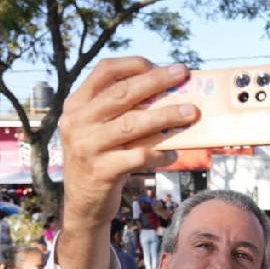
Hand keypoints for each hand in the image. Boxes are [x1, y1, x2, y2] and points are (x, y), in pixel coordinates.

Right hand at [59, 57, 196, 233]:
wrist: (83, 203)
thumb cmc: (102, 159)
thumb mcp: (100, 130)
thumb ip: (121, 111)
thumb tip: (168, 93)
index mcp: (77, 104)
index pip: (104, 71)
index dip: (134, 65)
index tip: (163, 66)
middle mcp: (78, 122)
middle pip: (122, 94)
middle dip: (156, 82)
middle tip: (182, 74)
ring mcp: (87, 146)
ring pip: (132, 124)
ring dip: (166, 116)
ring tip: (192, 112)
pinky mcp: (101, 171)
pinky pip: (139, 157)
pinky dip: (160, 154)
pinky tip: (174, 154)